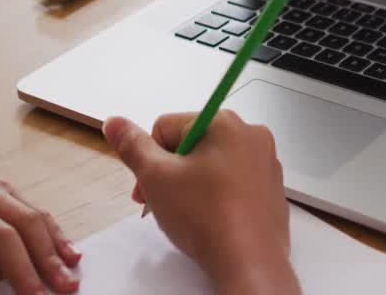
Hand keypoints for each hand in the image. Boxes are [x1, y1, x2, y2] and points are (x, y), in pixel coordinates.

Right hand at [102, 112, 297, 293]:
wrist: (249, 263)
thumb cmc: (206, 218)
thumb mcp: (156, 177)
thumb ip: (132, 146)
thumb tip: (114, 123)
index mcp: (224, 122)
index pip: (167, 127)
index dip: (150, 159)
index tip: (148, 188)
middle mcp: (251, 135)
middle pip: (191, 144)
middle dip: (170, 173)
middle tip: (163, 203)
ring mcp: (265, 162)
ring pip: (211, 164)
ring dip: (192, 184)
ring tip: (188, 214)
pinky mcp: (271, 188)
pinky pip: (233, 182)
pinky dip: (217, 196)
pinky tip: (210, 219)